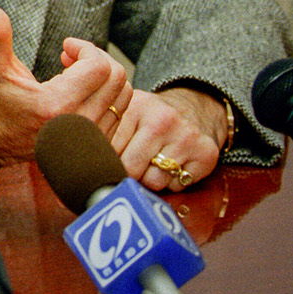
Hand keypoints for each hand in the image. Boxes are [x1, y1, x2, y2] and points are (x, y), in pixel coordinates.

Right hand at [0, 5, 132, 169]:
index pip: (99, 66)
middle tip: (72, 57)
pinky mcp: (95, 146)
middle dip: (97, 60)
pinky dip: (106, 95)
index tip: (66, 46)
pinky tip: (82, 92)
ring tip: (76, 73)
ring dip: (103, 78)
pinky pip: (120, 112)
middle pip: (116, 79)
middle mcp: (78, 126)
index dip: (84, 48)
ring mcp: (89, 139)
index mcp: (56, 105)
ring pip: (122, 96)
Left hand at [110, 86, 226, 191]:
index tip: (108, 159)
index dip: (107, 160)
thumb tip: (87, 167)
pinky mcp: (206, 153)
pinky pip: (177, 186)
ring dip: (151, 178)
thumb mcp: (124, 114)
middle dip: (129, 171)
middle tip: (134, 161)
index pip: (109, 150)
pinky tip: (173, 164)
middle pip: (131, 169)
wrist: (192, 108)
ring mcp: (186, 136)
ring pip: (154, 181)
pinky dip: (172, 182)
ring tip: (154, 161)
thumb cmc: (148, 119)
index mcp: (134, 107)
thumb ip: (103, 134)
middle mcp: (162, 119)